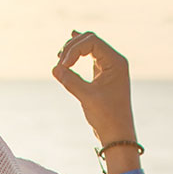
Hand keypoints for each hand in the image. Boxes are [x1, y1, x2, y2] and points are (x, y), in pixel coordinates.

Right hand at [53, 31, 134, 145]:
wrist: (117, 133)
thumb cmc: (107, 116)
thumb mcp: (87, 97)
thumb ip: (70, 80)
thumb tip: (54, 68)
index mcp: (116, 62)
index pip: (92, 42)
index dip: (74, 50)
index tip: (63, 66)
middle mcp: (115, 61)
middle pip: (90, 40)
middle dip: (72, 47)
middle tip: (60, 61)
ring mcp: (110, 66)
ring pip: (89, 47)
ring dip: (73, 51)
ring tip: (60, 59)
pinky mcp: (104, 74)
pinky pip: (90, 57)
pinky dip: (78, 55)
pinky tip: (68, 52)